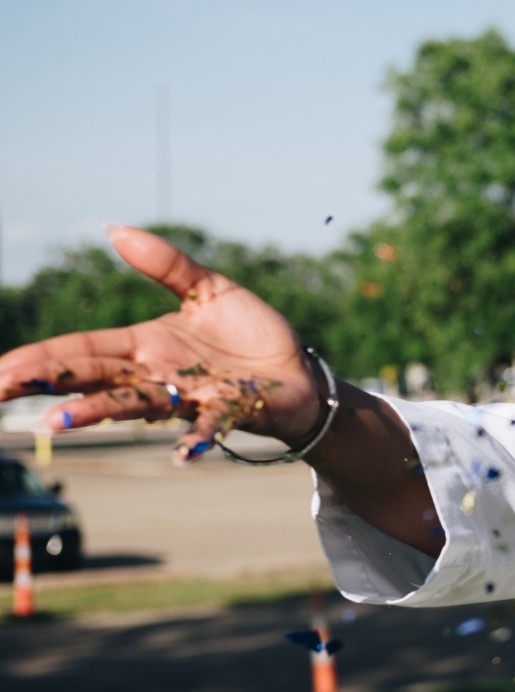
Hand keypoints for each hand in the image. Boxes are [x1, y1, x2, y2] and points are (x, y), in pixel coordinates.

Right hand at [0, 225, 321, 463]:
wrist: (299, 371)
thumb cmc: (250, 334)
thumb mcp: (209, 289)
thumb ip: (166, 265)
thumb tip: (114, 229)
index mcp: (145, 345)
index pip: (82, 350)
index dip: (40, 358)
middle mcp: (158, 375)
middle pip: (94, 378)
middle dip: (48, 385)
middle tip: (1, 393)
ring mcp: (190, 395)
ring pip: (137, 404)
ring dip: (99, 411)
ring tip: (59, 420)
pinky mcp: (229, 410)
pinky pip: (210, 426)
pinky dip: (196, 439)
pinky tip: (184, 454)